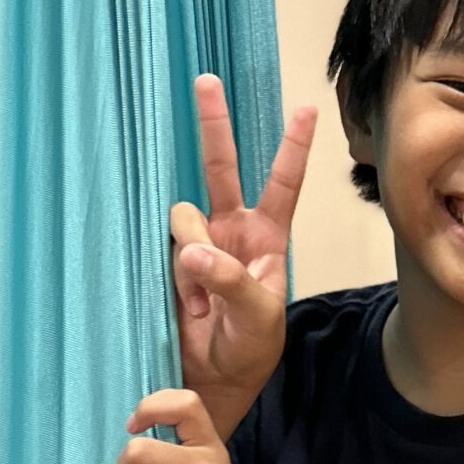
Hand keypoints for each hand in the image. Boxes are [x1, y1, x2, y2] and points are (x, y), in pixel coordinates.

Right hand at [171, 76, 315, 432]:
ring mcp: (194, 243)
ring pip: (182, 216)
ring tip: (201, 302)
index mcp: (266, 240)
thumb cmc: (248, 350)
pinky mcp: (165, 261)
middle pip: (220, 168)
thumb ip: (231, 281)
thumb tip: (193, 249)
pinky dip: (168, 269)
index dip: (291, 148)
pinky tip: (183, 300)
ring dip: (189, 255)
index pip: (282, 184)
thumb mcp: (257, 319)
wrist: (210, 383)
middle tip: (205, 81)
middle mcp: (230, 231)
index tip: (305, 108)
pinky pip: (158, 244)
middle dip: (213, 125)